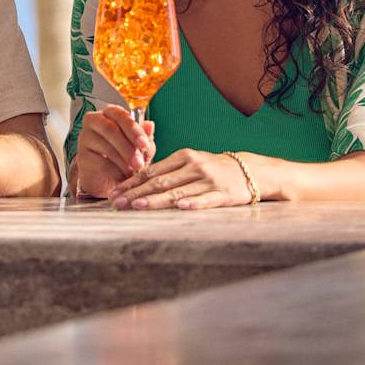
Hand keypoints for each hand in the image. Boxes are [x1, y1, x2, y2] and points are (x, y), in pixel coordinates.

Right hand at [73, 106, 153, 197]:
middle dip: (128, 147)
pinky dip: (114, 170)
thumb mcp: (141, 148)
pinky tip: (121, 176)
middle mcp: (94, 121)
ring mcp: (85, 137)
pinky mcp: (82, 156)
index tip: (144, 144)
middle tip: (139, 163)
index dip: (133, 129)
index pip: (120, 115)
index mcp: (111, 113)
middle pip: (110, 129)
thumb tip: (150, 125)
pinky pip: (99, 161)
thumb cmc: (126, 158)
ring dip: (123, 161)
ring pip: (106, 146)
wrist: (110, 180)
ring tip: (133, 171)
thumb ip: (145, 137)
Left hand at [111, 148, 257, 210]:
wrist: (250, 171)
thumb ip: (168, 169)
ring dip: (156, 199)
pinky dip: (193, 203)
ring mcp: (208, 180)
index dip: (131, 182)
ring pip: (178, 191)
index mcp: (184, 157)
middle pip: (160, 181)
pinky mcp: (223, 194)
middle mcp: (194, 166)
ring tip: (137, 205)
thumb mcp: (191, 162)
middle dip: (136, 192)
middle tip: (117, 202)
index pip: (152, 170)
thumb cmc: (213, 169)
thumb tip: (137, 181)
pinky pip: (205, 200)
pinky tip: (181, 207)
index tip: (114, 191)